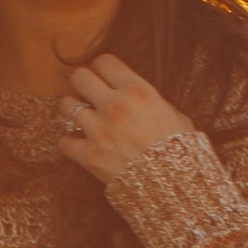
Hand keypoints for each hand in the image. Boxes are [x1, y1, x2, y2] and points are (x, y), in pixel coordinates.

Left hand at [54, 51, 196, 184]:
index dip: (102, 68)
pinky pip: (64, 141)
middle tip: (88, 94)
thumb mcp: (175, 116)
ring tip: (81, 118)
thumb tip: (143, 102)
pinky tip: (79, 145)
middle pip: (80, 77)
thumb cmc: (182, 150)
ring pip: (66, 106)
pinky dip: (70, 143)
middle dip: (82, 83)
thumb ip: (153, 103)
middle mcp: (114, 105)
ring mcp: (99, 130)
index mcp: (138, 91)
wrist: (176, 186)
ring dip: (72, 110)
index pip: (104, 62)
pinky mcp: (89, 155)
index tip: (104, 76)